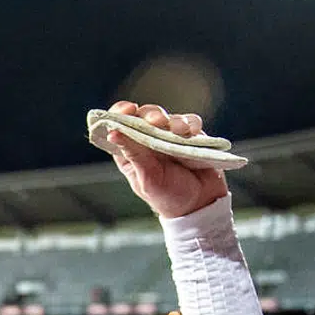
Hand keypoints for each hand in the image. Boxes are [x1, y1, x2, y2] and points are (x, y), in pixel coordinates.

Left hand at [106, 101, 228, 218]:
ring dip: (173, 120)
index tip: (127, 110)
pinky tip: (192, 133)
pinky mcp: (189, 135)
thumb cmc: (169, 197)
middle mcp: (147, 141)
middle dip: (150, 115)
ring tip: (180, 132)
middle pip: (143, 115)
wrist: (201, 203)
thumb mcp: (148, 178)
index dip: (120, 113)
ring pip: (167, 116)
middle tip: (158, 121)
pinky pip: (189, 121)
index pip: (119, 126)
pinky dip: (190, 124)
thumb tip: (113, 133)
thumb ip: (133, 154)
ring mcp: (168, 136)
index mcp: (130, 152)